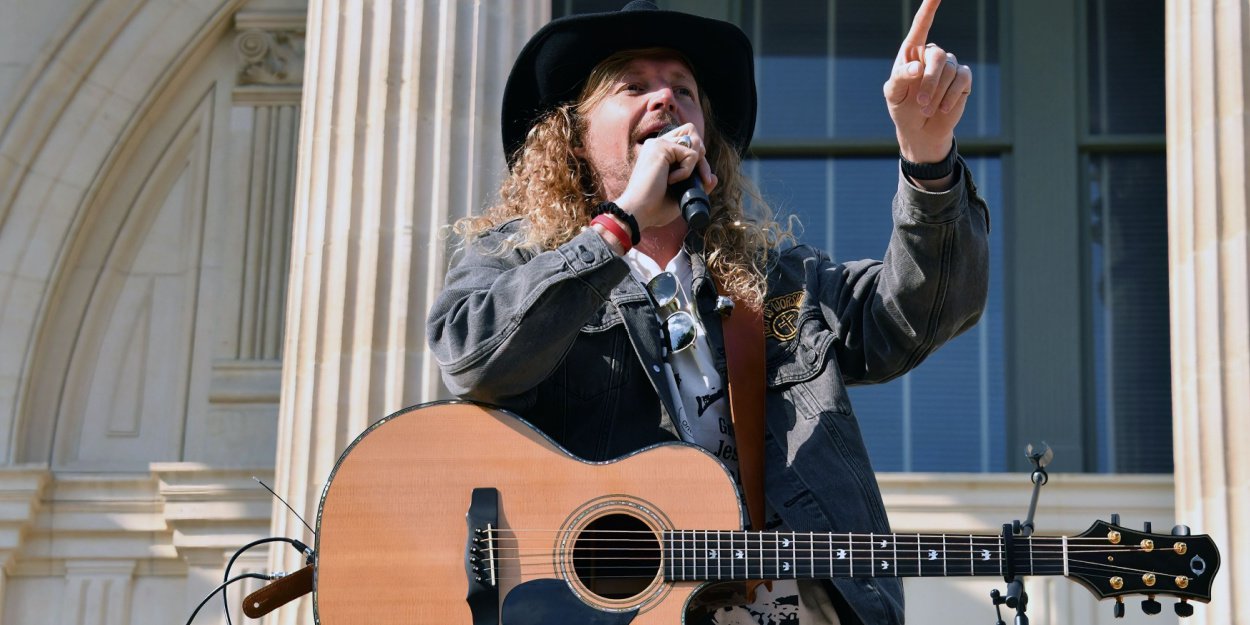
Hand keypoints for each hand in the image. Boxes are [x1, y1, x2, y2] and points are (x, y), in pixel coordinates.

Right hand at [613, 124, 717, 231]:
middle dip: (701, 156)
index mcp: (660, 153)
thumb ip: (697, 184)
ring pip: (694, 139)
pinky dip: (688, 171)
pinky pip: (691, 154)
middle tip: (700, 178)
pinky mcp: (661, 147)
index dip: (699, 160)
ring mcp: (658, 144)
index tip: (703, 181)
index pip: (688, 142)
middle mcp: (658, 144)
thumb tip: (714, 178)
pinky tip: (671, 181)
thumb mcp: (681, 195)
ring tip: (683, 179)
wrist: (638, 212)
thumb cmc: (654, 208)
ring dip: (697, 162)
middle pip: (692, 132)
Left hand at [883, 0, 972, 164]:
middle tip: (920, 103)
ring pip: (949, 71)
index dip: (930, 8)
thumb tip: (917, 67)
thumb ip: (900, 78)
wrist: (920, 130)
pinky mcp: (963, 79)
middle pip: (937, 57)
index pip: (921, 25)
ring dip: (936, 94)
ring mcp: (949, 66)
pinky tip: (942, 109)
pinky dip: (951, 96)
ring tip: (927, 109)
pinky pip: (962, 80)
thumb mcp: (893, 95)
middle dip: (928, 82)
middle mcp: (932, 55)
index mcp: (912, 53)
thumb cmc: (903, 108)